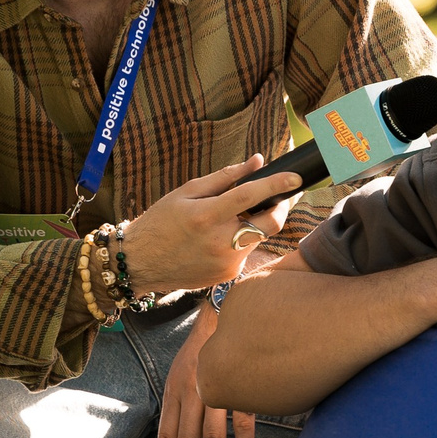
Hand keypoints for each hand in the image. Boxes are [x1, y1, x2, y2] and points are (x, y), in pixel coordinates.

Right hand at [120, 155, 302, 294]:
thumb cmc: (161, 222)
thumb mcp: (186, 192)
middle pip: (270, 224)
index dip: (276, 184)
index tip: (296, 176)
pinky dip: (242, 241)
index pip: (249, 196)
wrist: (140, 263)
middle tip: (282, 195)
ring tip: (237, 216)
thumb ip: (225, 177)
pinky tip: (221, 238)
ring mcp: (227, 263)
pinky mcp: (228, 275)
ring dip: (257, 224)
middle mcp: (220, 242)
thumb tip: (256, 162)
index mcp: (206, 216)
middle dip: (281, 207)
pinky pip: (246, 252)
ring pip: (259, 238)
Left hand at [158, 307, 255, 437]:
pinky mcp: (240, 383)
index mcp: (174, 390)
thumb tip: (179, 435)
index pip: (165, 437)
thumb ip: (182, 399)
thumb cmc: (209, 342)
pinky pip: (241, 423)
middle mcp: (190, 390)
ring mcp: (215, 387)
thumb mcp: (185, 368)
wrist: (228, 304)